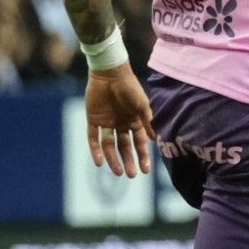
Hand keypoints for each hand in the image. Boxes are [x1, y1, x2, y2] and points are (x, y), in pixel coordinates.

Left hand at [85, 63, 154, 177]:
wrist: (110, 73)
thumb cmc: (130, 87)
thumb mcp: (142, 106)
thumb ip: (148, 122)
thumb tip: (155, 140)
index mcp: (134, 121)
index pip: (139, 143)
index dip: (143, 156)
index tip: (145, 170)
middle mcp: (121, 124)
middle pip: (124, 147)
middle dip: (128, 161)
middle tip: (130, 175)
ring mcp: (107, 123)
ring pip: (109, 146)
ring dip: (112, 159)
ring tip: (117, 172)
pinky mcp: (93, 120)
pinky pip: (93, 138)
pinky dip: (95, 150)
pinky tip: (99, 162)